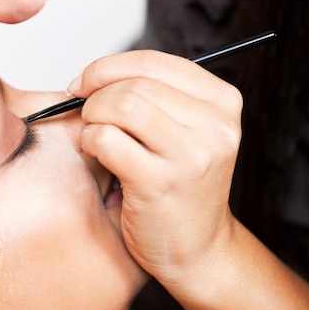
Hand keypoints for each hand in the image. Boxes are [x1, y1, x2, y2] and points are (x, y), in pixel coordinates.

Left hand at [68, 50, 242, 295]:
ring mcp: (192, 155)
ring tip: (95, 133)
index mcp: (222, 101)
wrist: (198, 248)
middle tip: (87, 113)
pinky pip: (107, 139)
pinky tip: (97, 155)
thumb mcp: (188, 129)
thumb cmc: (182, 185)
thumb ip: (156, 94)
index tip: (86, 81)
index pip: (154, 61)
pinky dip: (90, 141)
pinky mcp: (163, 183)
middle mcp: (216, 124)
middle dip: (96, 93)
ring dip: (93, 115)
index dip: (109, 66)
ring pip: (122, 104)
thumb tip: (94, 74)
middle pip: (135, 82)